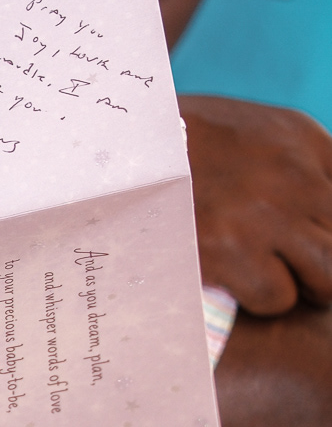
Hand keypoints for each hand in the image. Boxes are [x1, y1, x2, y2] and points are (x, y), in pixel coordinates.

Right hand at [184, 95, 331, 313]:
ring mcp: (263, 216)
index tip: (303, 240)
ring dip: (297, 283)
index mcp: (301, 141)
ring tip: (261, 274)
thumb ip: (302, 160)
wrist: (115, 151)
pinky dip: (258, 297)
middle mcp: (293, 177)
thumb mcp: (253, 128)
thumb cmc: (177, 143)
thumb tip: (324, 206)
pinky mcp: (227, 250)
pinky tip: (229, 279)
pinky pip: (276, 296)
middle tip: (290, 267)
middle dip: (321, 264)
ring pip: (325, 279)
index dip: (324, 230)